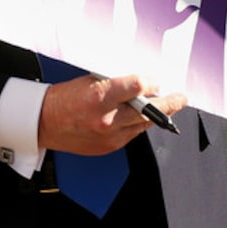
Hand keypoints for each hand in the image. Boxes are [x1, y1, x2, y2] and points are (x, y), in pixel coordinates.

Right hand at [37, 73, 184, 155]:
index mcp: (99, 96)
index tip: (155, 81)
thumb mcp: (89, 80)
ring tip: (168, 107)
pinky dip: (138, 125)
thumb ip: (116, 83)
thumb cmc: (65, 97)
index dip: (150, 83)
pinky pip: (132, 135)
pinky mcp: (109, 147)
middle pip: (148, 111)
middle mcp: (106, 118)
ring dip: (157, 116)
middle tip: (181, 98)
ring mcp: (108, 136)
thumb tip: (140, 84)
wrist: (44, 122)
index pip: (136, 87)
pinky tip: (142, 118)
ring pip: (143, 125)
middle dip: (168, 103)